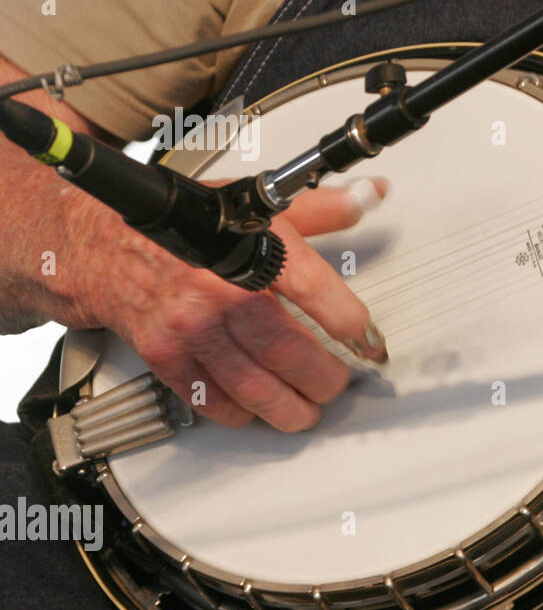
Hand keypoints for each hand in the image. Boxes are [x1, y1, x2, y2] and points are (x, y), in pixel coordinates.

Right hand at [62, 178, 389, 431]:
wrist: (103, 241)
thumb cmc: (184, 224)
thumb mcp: (254, 206)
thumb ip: (319, 208)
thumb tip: (368, 195)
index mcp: (250, 251)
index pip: (317, 293)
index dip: (354, 325)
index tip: (371, 345)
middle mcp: (220, 292)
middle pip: (288, 352)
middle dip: (324, 379)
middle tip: (337, 384)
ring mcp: (191, 329)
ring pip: (254, 387)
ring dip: (289, 409)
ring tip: (307, 410)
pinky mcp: (166, 355)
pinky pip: (211, 401)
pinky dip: (241, 413)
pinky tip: (258, 410)